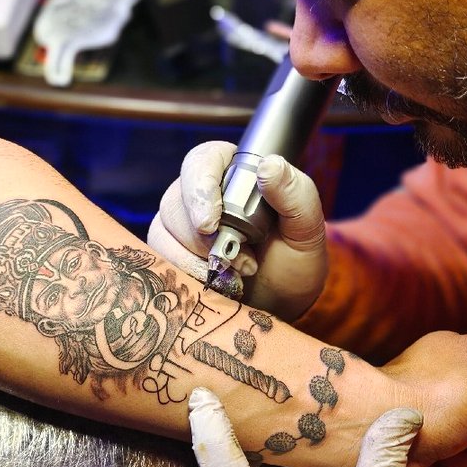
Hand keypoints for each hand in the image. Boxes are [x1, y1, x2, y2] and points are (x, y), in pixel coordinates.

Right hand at [147, 140, 328, 318]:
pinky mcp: (169, 251)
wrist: (279, 305)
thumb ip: (296, 195)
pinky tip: (212, 283)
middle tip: (237, 259)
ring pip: (163, 230)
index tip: (210, 222)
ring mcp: (180, 222)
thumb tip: (269, 165)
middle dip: (202, 237)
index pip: (202, 162)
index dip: (200, 188)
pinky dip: (185, 273)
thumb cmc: (294, 262)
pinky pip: (159, 256)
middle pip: (177, 200)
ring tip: (235, 273)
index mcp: (233, 172)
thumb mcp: (306, 230)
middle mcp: (201, 193)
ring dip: (196, 258)